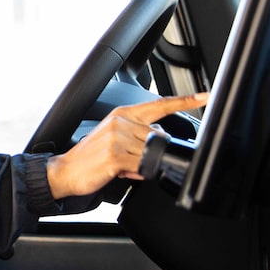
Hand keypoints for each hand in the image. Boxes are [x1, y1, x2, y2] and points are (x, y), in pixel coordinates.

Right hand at [46, 92, 207, 198]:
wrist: (66, 170)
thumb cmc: (91, 156)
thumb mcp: (113, 138)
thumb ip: (137, 137)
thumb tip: (158, 146)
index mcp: (122, 114)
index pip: (159, 105)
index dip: (184, 101)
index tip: (203, 96)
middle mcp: (121, 122)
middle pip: (158, 138)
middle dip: (150, 153)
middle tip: (129, 159)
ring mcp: (118, 138)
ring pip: (151, 154)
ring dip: (142, 165)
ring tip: (122, 166)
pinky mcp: (116, 156)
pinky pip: (142, 167)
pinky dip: (137, 173)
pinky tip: (122, 171)